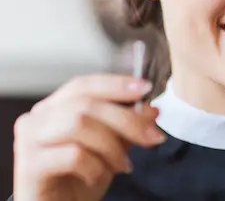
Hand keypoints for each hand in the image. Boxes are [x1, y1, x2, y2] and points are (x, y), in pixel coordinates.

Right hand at [12, 74, 165, 200]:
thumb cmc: (78, 182)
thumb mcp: (110, 149)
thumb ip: (126, 127)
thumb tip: (151, 109)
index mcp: (54, 108)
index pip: (85, 85)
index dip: (116, 84)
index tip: (146, 89)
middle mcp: (37, 118)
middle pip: (86, 104)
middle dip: (127, 119)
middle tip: (153, 137)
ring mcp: (29, 140)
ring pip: (79, 124)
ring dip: (111, 145)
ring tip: (123, 165)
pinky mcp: (30, 166)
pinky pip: (73, 155)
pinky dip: (95, 166)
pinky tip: (97, 177)